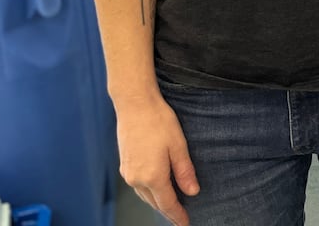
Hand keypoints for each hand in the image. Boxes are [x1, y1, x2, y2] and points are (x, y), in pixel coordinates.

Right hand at [114, 93, 199, 225]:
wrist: (135, 105)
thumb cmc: (158, 121)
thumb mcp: (178, 145)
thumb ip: (185, 171)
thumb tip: (193, 192)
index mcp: (152, 177)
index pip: (168, 204)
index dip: (178, 215)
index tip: (186, 224)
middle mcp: (137, 179)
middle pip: (155, 203)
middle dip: (168, 211)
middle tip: (181, 217)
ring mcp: (128, 173)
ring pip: (145, 196)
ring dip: (158, 202)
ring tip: (172, 206)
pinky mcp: (125, 165)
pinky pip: (138, 186)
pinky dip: (149, 192)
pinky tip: (156, 189)